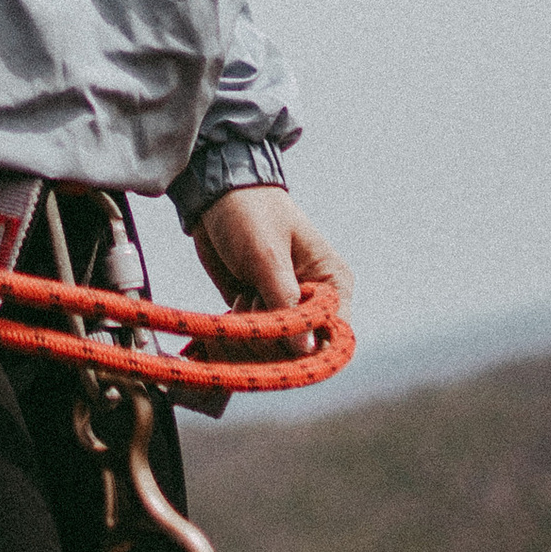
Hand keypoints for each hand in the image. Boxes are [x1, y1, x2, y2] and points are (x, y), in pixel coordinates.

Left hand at [190, 187, 349, 354]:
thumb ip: (285, 302)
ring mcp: (284, 310)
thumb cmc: (250, 215)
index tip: (281, 335)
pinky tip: (232, 306)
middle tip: (254, 298)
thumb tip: (306, 352)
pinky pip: (251, 345)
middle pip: (302, 352)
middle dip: (273, 335)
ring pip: (273, 353)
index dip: (312, 347)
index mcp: (333, 283)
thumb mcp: (267, 256)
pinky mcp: (258, 314)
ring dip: (252, 331)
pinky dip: (237, 334)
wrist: (213, 198)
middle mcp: (313, 302)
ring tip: (244, 294)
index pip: (337, 335)